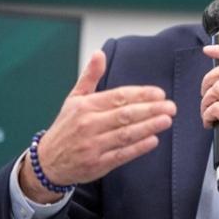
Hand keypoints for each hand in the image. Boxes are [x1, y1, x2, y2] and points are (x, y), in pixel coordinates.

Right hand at [20, 50, 175, 202]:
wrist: (47, 163)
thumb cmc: (66, 127)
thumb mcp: (74, 99)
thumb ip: (90, 76)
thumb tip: (99, 54)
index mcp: (85, 106)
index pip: (118, 97)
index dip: (140, 94)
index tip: (159, 93)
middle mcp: (89, 125)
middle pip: (125, 115)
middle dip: (151, 110)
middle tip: (171, 106)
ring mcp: (93, 146)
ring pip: (125, 134)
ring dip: (148, 127)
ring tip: (166, 120)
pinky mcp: (97, 164)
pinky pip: (121, 155)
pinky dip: (138, 147)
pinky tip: (153, 140)